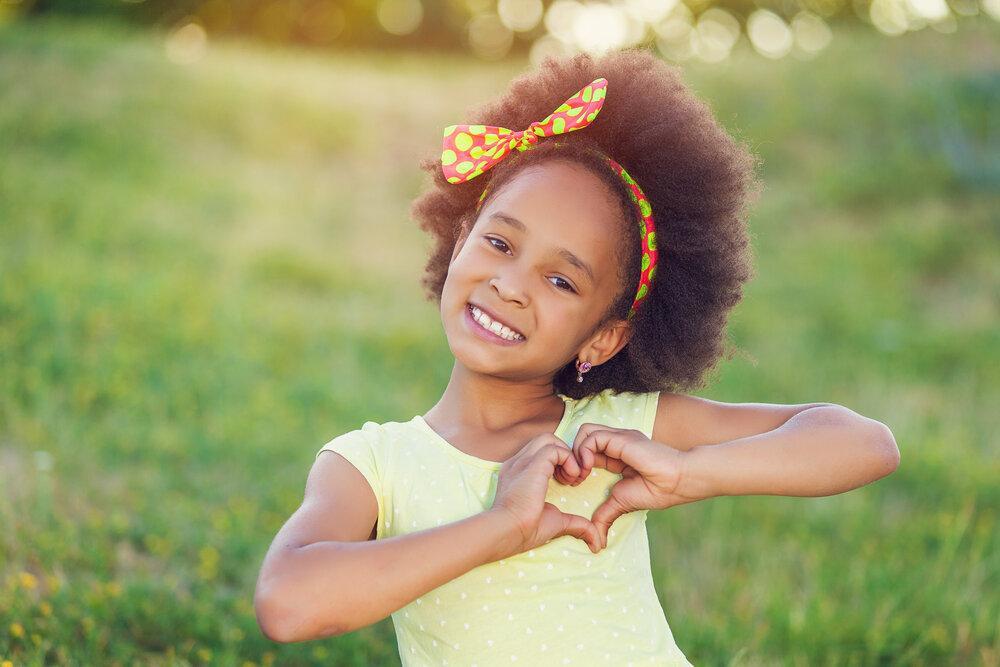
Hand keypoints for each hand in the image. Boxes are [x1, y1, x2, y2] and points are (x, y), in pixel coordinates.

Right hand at [490, 433, 603, 556]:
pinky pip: (555, 448)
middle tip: (573, 478)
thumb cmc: (524, 531)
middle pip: (545, 441)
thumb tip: (595, 540)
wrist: (507, 532)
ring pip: (549, 440)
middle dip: (565, 455)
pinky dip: (568, 460)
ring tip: (572, 478)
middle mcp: (518, 463)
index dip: (558, 463)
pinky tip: (571, 478)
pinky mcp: (533, 464)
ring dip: (567, 455)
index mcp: (517, 473)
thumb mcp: (554, 522)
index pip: (540, 453)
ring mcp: (523, 461)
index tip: (567, 482)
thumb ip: (575, 524)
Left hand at [572, 423, 698, 548]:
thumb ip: (605, 515)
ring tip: (580, 474)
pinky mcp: (621, 438)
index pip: (586, 450)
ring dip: (575, 452)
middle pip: (582, 437)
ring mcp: (618, 438)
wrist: (677, 482)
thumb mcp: (621, 503)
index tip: (575, 484)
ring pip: (584, 432)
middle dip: (570, 456)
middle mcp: (616, 442)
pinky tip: (587, 468)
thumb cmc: (657, 491)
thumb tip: (596, 543)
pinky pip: (591, 436)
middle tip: (573, 479)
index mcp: (616, 454)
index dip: (575, 464)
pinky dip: (583, 451)